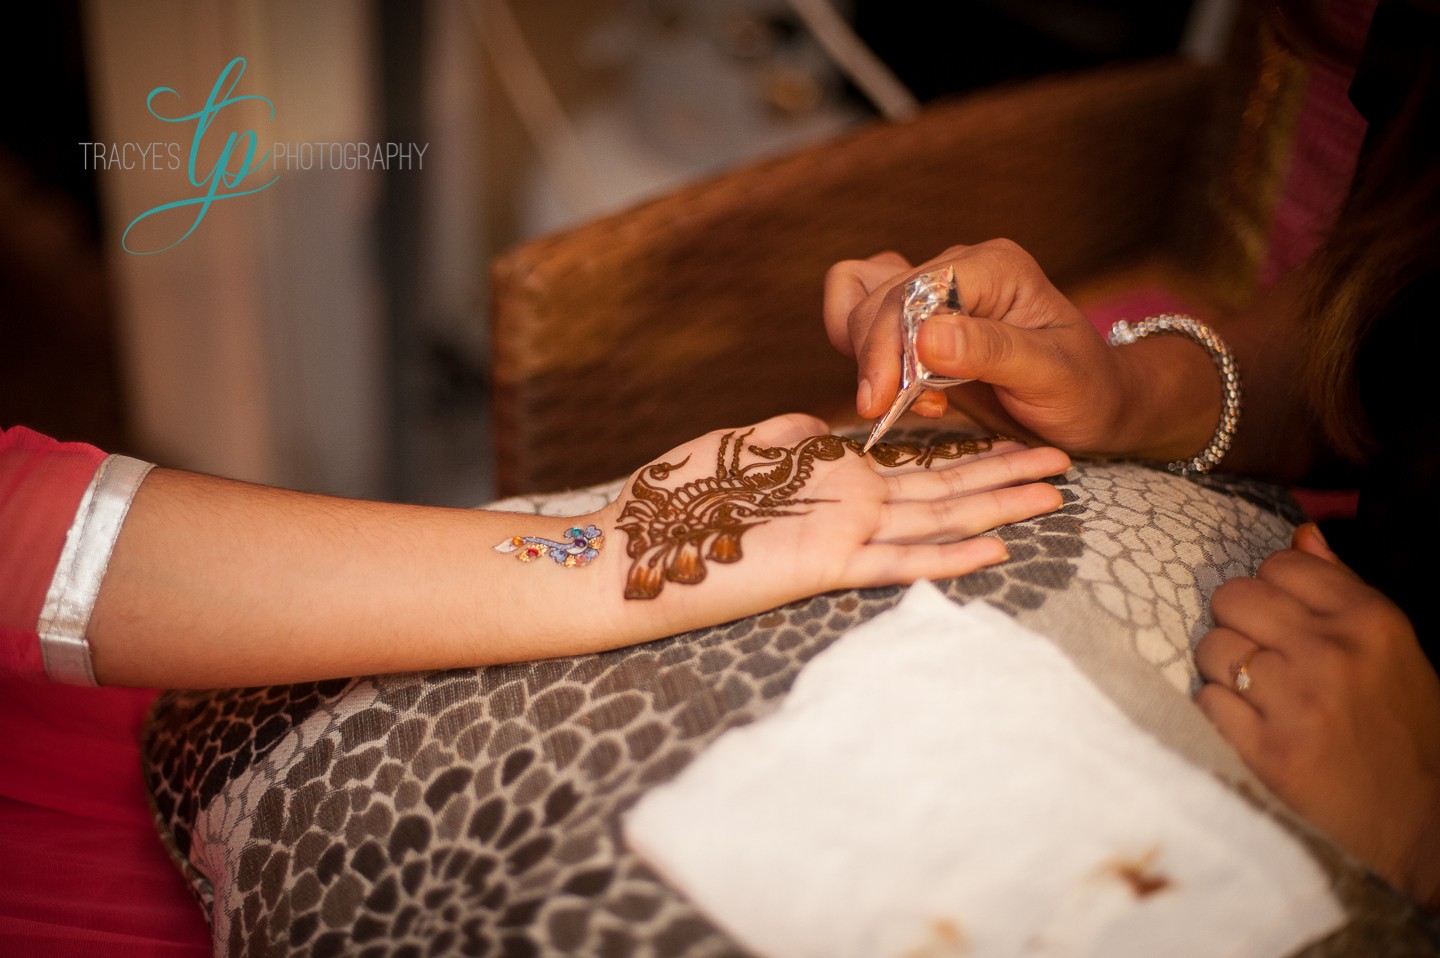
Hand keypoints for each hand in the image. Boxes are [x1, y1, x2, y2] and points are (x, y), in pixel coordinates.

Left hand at [595, 412, 1070, 634]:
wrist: (628, 553)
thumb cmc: (673, 500)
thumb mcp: (743, 448)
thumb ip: (792, 436)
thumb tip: (824, 422)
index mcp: (834, 481)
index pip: (916, 467)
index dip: (967, 454)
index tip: (1013, 439)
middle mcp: (848, 510)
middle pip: (944, 491)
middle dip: (1005, 478)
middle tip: (1065, 465)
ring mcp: (840, 537)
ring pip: (934, 521)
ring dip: (995, 509)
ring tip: (1053, 496)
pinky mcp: (822, 565)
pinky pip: (894, 561)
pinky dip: (944, 556)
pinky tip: (992, 548)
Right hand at [824, 240, 1130, 452]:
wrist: (1095, 402)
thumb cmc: (1085, 390)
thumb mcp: (1052, 375)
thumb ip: (991, 352)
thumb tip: (925, 337)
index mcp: (994, 267)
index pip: (914, 291)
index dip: (887, 345)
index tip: (879, 403)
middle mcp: (959, 267)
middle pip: (879, 298)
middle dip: (875, 359)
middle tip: (888, 414)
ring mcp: (936, 289)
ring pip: (860, 302)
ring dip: (866, 356)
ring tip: (901, 402)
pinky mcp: (919, 316)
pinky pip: (861, 311)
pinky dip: (861, 350)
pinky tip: (895, 389)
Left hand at [1194, 523, 1439, 903]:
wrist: (1416, 823)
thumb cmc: (1401, 729)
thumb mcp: (1392, 650)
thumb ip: (1343, 588)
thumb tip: (1301, 534)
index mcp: (1370, 621)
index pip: (1281, 564)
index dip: (1270, 590)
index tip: (1280, 619)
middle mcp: (1331, 652)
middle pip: (1233, 597)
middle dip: (1236, 623)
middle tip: (1258, 655)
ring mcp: (1297, 701)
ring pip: (1212, 647)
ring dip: (1223, 669)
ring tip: (1257, 694)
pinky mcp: (1266, 749)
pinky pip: (1206, 699)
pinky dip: (1218, 711)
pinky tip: (1250, 726)